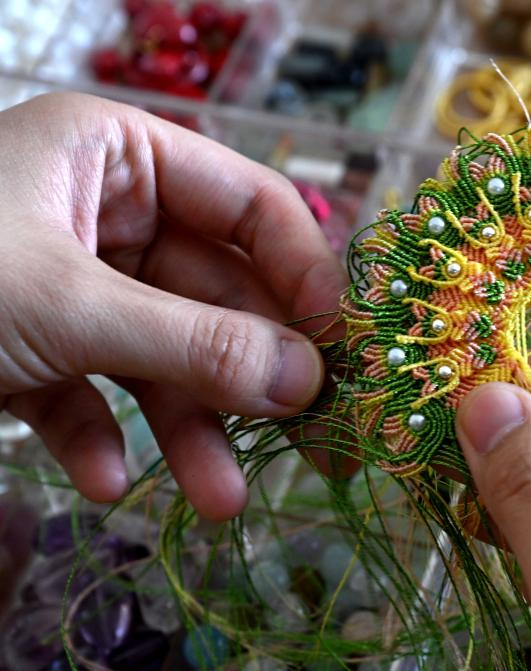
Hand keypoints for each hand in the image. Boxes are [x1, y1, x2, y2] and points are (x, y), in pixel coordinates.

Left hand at [0, 93, 344, 519]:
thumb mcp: (69, 305)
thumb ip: (196, 344)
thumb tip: (309, 382)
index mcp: (119, 155)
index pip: (253, 205)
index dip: (305, 275)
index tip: (341, 348)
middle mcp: (105, 210)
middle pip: (215, 292)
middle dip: (249, 374)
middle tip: (308, 440)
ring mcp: (72, 277)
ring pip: (163, 351)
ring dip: (190, 428)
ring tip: (216, 499)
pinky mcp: (33, 340)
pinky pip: (94, 386)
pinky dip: (104, 435)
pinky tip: (102, 480)